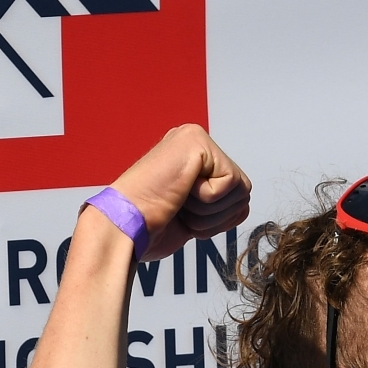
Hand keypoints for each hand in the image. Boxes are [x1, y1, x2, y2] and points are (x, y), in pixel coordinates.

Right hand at [110, 125, 249, 259]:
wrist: (124, 228)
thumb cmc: (148, 228)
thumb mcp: (193, 214)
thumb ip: (217, 203)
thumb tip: (242, 208)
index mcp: (191, 160)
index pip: (235, 195)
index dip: (216, 220)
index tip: (182, 216)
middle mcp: (195, 143)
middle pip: (243, 193)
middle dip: (216, 217)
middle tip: (180, 210)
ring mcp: (196, 139)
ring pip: (240, 190)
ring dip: (210, 211)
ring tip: (178, 202)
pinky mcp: (198, 142)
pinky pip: (231, 183)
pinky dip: (208, 200)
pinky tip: (180, 192)